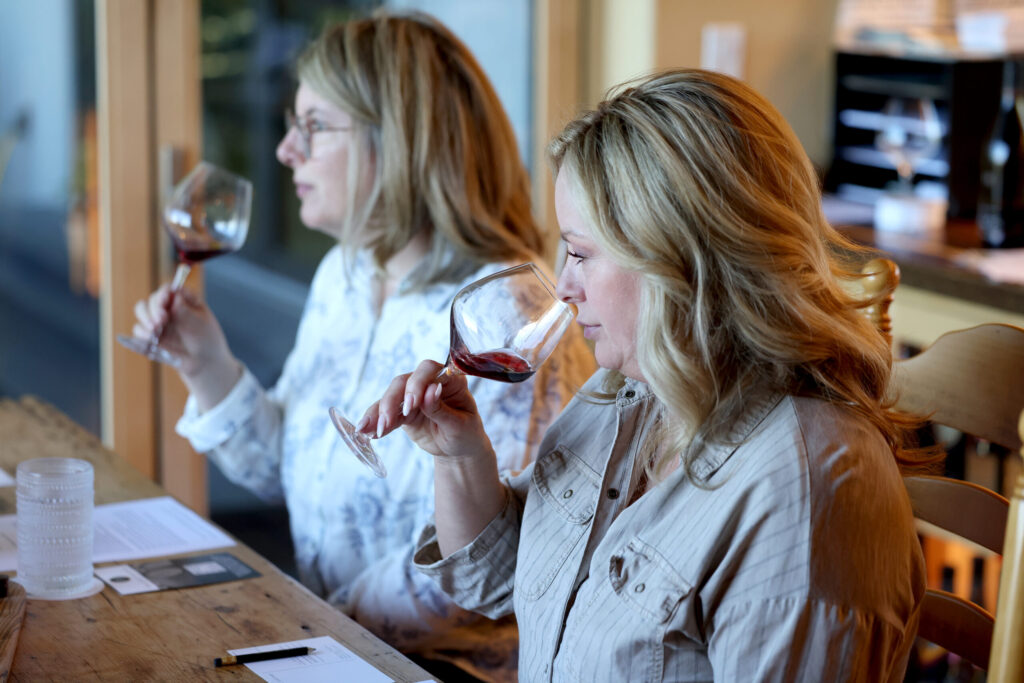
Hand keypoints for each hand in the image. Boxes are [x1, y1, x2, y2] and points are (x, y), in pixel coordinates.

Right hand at [132, 283, 239, 408]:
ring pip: (141, 310)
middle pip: (152, 299)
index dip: (163, 293)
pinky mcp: (151, 334)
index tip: (164, 302)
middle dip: (154, 309)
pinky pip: (139, 330)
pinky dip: (142, 333)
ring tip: (155, 330)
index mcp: (183, 300)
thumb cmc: (206, 338)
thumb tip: (175, 296)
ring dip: (145, 318)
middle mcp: (168, 307)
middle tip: (161, 321)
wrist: (204, 361)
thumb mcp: (200, 324)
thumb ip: (186, 312)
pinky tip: (151, 339)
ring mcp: (158, 320)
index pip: (168, 290)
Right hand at [357, 360, 495, 462]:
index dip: (417, 384)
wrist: (460, 450)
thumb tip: (430, 391)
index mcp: (450, 379)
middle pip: (404, 381)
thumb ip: (442, 409)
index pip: (428, 371)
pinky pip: (386, 413)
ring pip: (391, 396)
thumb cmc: (467, 434)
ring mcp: (413, 396)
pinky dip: (375, 421)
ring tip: (368, 429)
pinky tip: (365, 431)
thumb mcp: (460, 425)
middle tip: (387, 422)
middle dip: (392, 401)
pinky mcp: (403, 412)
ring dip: (378, 412)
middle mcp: (429, 383)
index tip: (412, 405)